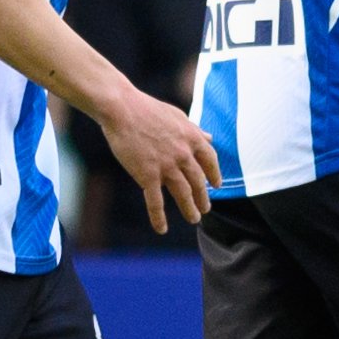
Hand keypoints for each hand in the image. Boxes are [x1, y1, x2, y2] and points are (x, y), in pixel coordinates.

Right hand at [100, 85, 219, 232]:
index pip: (210, 160)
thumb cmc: (147, 109)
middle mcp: (184, 154)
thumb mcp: (178, 116)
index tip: (216, 185)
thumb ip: (194, 130)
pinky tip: (162, 229)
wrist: (122, 109)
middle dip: (203, 197)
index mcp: (192, 138)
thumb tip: (210, 137)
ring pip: (183, 193)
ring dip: (190, 208)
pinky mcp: (147, 175)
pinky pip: (155, 201)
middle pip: (198, 181)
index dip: (214, 174)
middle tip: (205, 208)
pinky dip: (159, 217)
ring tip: (194, 218)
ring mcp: (167, 166)